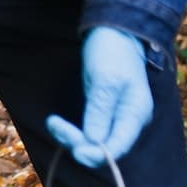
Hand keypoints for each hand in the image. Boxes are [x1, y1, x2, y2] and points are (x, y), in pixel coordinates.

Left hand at [46, 26, 151, 167]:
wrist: (114, 32)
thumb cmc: (112, 52)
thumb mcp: (105, 80)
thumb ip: (100, 111)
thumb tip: (94, 142)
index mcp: (135, 115)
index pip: (118, 148)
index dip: (97, 155)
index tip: (74, 151)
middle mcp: (127, 121)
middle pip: (104, 148)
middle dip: (78, 142)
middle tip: (54, 124)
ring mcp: (115, 117)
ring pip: (93, 141)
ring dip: (70, 137)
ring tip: (52, 122)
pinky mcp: (102, 113)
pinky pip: (87, 130)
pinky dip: (71, 131)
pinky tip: (56, 123)